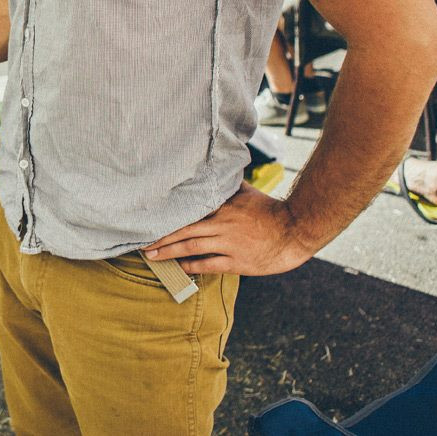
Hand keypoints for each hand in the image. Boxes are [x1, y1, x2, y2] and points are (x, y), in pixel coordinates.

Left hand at [141, 183, 315, 275]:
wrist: (294, 231)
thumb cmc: (269, 210)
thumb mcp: (245, 192)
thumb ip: (225, 184)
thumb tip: (211, 168)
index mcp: (221, 207)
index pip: (188, 211)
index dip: (167, 217)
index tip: (148, 219)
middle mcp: (221, 225)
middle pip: (184, 231)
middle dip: (161, 238)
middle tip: (141, 243)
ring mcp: (229, 244)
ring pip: (192, 248)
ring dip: (170, 252)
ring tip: (153, 256)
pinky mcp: (237, 262)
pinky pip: (209, 264)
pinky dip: (192, 266)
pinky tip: (180, 267)